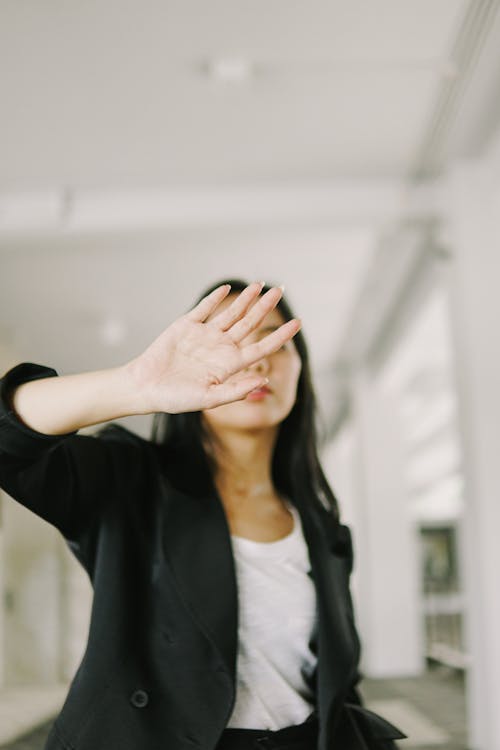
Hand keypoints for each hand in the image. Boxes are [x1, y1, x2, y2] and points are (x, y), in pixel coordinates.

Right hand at [125, 282, 300, 413]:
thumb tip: (264, 380)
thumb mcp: (209, 398)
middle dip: (266, 307)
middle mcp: (220, 347)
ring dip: (246, 299)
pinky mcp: (186, 325)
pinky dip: (215, 298)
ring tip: (261, 285)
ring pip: (231, 313)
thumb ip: (236, 390)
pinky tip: (228, 289)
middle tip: (281, 289)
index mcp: (229, 364)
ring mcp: (204, 335)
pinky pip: (204, 309)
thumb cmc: (176, 398)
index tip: (298, 323)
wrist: (145, 387)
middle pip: (250, 324)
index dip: (280, 335)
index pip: (261, 347)